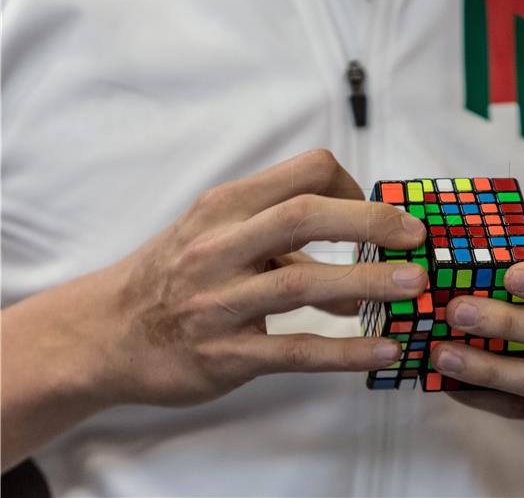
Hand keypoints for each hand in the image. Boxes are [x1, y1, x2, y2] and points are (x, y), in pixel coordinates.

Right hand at [61, 149, 427, 406]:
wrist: (105, 332)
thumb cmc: (173, 276)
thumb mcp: (215, 235)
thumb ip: (282, 243)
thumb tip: (359, 270)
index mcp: (224, 207)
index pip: (303, 173)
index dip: (350, 187)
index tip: (374, 215)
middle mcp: (219, 246)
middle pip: (304, 216)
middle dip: (369, 223)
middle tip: (416, 238)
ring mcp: (218, 301)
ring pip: (303, 283)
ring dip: (367, 283)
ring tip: (414, 287)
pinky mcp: (224, 354)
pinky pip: (295, 350)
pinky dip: (345, 350)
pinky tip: (384, 350)